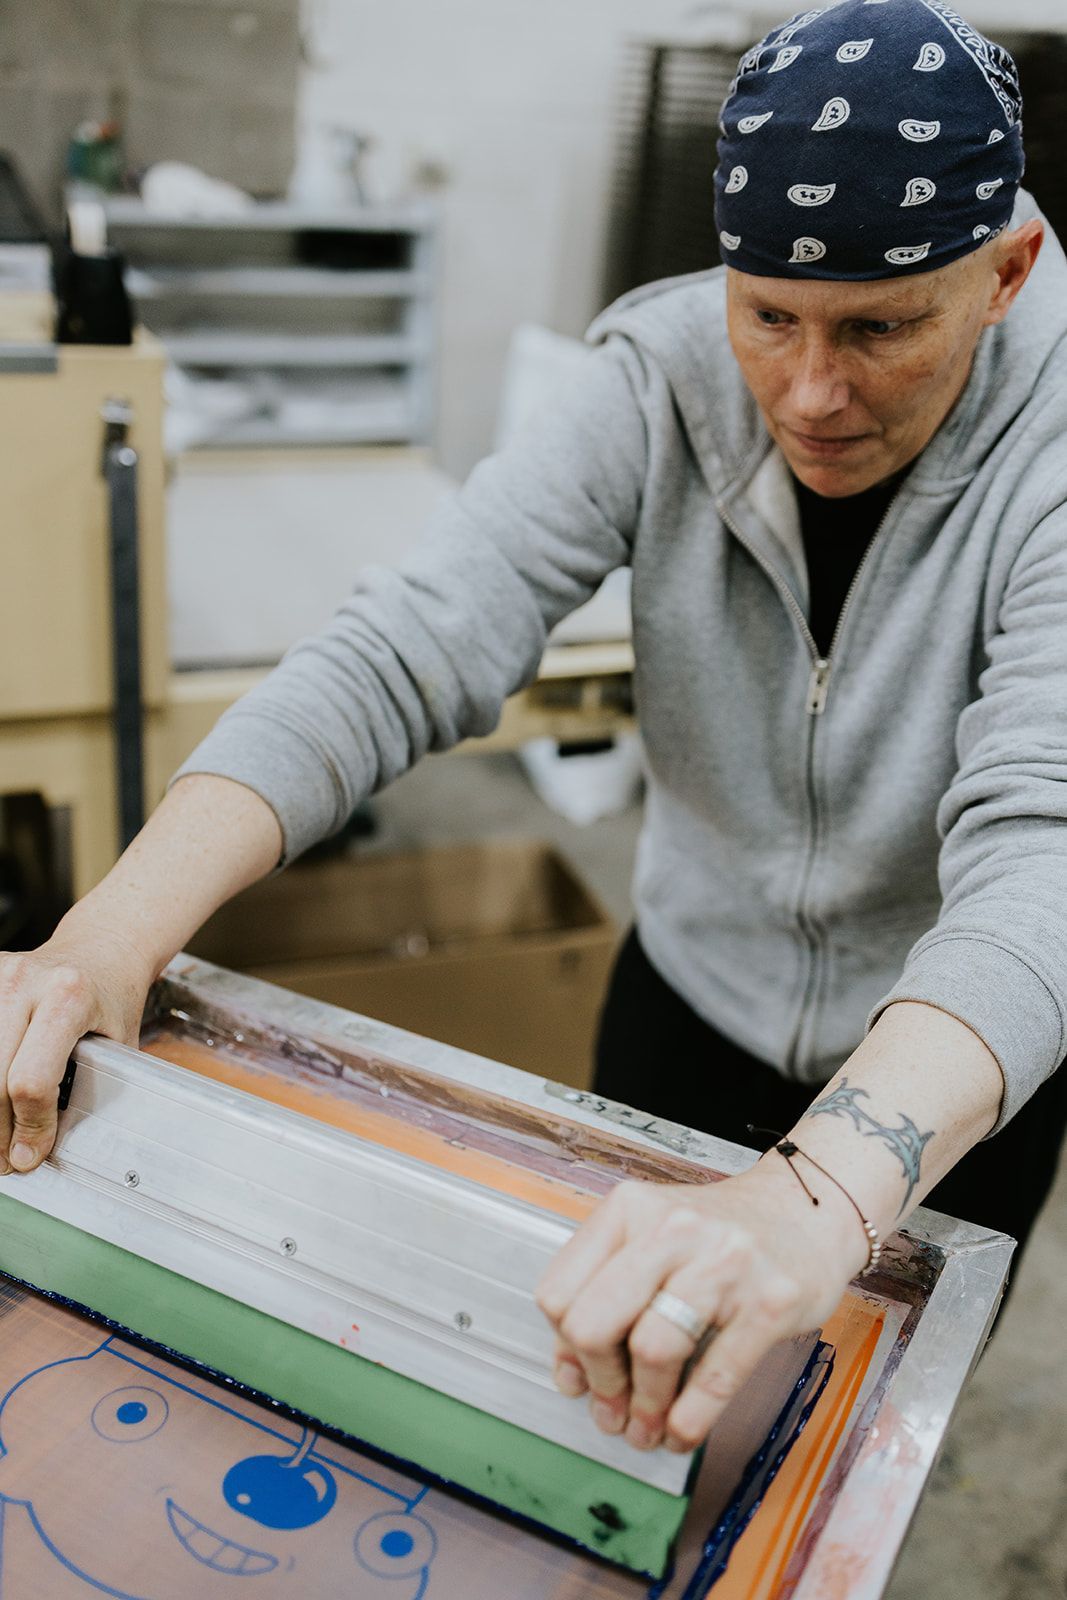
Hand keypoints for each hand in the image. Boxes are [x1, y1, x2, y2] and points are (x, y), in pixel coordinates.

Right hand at [0, 928, 153, 1173]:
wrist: (102, 948)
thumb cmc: (113, 998)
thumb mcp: (118, 1042)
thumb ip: (92, 1089)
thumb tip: (47, 1150)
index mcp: (70, 996)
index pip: (32, 1080)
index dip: (30, 1127)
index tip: (30, 1154)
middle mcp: (25, 982)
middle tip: (6, 1159)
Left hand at [535, 1161, 864, 1454]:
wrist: (807, 1212)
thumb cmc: (722, 1235)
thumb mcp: (652, 1240)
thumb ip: (604, 1293)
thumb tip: (570, 1374)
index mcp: (630, 1209)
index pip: (560, 1292)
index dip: (565, 1349)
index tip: (580, 1378)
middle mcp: (672, 1227)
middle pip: (595, 1322)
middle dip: (600, 1382)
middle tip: (612, 1410)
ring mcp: (724, 1262)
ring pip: (652, 1350)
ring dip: (644, 1409)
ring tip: (647, 1428)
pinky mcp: (770, 1301)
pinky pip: (715, 1375)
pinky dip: (690, 1419)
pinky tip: (682, 1431)